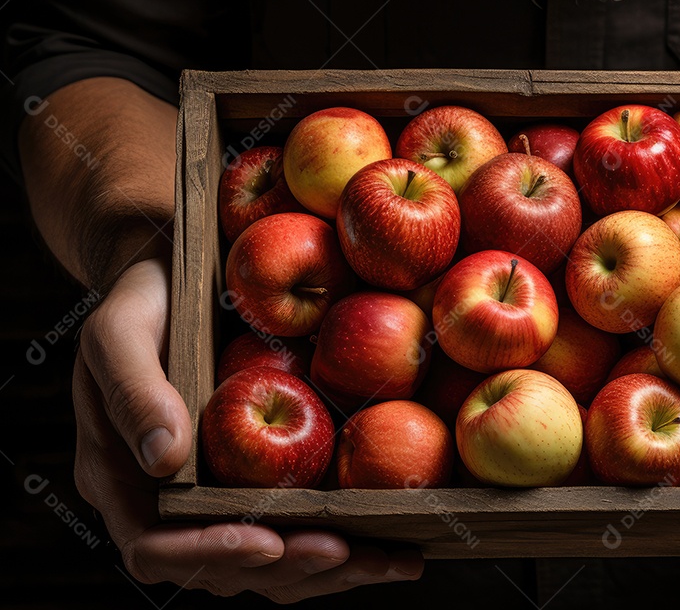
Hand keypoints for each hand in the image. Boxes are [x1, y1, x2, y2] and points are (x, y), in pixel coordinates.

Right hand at [73, 257, 422, 601]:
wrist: (178, 273)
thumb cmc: (144, 297)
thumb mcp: (120, 330)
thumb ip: (134, 392)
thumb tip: (164, 459)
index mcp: (123, 479)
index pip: (157, 547)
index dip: (209, 555)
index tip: (266, 542)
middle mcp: (172, 501)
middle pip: (227, 568)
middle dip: (292, 566)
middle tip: (351, 552)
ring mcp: (222, 491)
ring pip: (273, 558)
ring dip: (333, 568)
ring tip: (395, 560)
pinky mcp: (265, 475)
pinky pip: (301, 520)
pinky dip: (347, 535)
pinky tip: (397, 535)